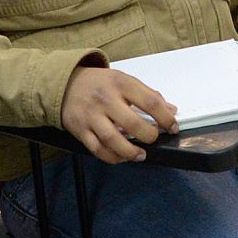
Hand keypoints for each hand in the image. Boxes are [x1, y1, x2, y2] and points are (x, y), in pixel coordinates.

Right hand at [60, 66, 177, 163]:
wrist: (65, 84)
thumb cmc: (98, 83)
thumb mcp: (124, 80)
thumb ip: (148, 94)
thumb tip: (170, 110)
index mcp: (121, 83)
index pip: (150, 102)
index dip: (166, 118)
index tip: (172, 127)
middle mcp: (105, 99)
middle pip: (132, 123)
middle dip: (149, 136)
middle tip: (153, 139)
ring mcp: (91, 116)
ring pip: (113, 140)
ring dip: (130, 152)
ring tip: (140, 155)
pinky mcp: (80, 130)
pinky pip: (97, 149)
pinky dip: (112, 157)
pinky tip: (121, 157)